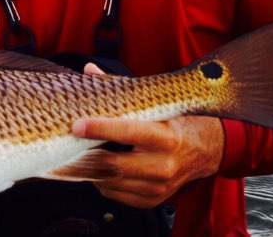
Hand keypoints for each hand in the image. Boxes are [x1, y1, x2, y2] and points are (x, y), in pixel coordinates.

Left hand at [71, 63, 223, 208]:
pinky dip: (102, 181)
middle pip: (113, 164)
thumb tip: (90, 71)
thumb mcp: (155, 103)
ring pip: (110, 182)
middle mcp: (163, 165)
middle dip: (86, 154)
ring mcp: (158, 187)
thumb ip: (121, 88)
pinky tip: (99, 167)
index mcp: (166, 137)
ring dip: (90, 169)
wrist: (205, 149)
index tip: (77, 125)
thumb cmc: (178, 121)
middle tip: (68, 142)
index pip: (126, 132)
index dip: (99, 128)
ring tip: (79, 153)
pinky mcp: (152, 200)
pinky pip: (116, 195)